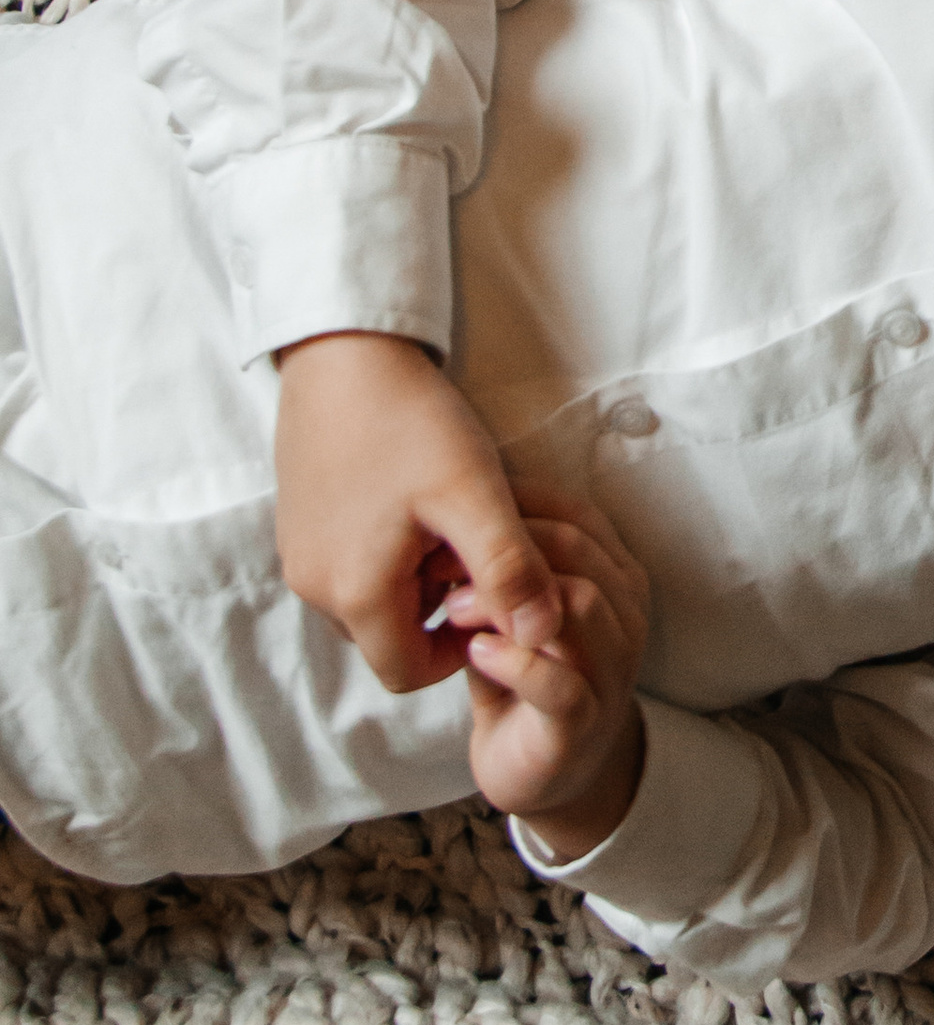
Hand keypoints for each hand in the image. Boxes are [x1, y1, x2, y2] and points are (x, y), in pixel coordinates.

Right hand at [274, 330, 561, 690]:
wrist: (343, 351)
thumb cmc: (411, 421)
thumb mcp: (474, 494)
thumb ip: (509, 570)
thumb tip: (544, 635)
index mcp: (354, 593)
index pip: (408, 673)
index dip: (459, 649)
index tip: (492, 596)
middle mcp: (314, 586)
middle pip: (389, 639)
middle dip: (439, 609)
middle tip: (474, 548)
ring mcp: (300, 555)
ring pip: (370, 602)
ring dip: (414, 579)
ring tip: (446, 517)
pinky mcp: (299, 525)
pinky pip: (349, 565)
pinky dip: (387, 552)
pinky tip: (414, 499)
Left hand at [457, 481, 650, 855]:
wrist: (541, 774)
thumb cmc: (522, 680)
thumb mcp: (509, 615)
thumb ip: (496, 574)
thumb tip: (447, 522)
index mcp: (616, 579)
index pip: (578, 514)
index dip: (517, 504)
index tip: (453, 513)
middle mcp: (627, 617)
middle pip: (578, 549)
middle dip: (504, 546)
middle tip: (439, 560)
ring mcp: (613, 671)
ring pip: (581, 604)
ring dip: (507, 597)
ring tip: (452, 609)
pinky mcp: (584, 724)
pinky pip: (561, 684)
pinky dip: (514, 662)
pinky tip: (475, 654)